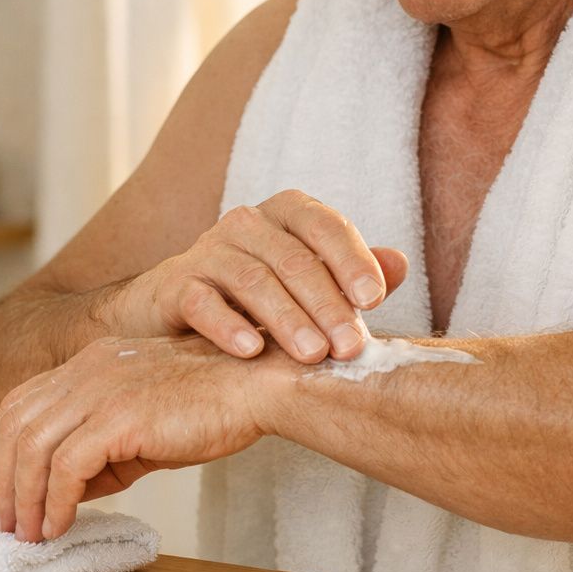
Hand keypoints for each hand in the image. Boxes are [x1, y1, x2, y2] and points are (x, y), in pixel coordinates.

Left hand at [0, 335, 277, 540]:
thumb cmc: (214, 405)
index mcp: (92, 361)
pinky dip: (54, 501)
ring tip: (27, 531)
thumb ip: (103, 449)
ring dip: (23, 497)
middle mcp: (89, 368)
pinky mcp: (120, 417)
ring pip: (33, 447)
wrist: (258, 385)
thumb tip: (67, 491)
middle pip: (16, 423)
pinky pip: (66, 466)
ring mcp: (102, 389)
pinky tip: (58, 523)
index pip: (22, 401)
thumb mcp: (144, 422)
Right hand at [110, 189, 408, 363]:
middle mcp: (246, 225)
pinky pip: (201, 301)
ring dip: (286, 320)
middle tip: (350, 348)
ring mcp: (206, 252)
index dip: (351, 259)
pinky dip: (227, 326)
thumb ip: (349, 276)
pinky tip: (251, 352)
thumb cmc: (255, 300)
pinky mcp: (175, 285)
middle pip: (293, 259)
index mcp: (285, 215)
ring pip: (251, 280)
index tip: (374, 301)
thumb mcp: (305, 286)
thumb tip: (400, 265)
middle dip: (326, 304)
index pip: (324, 226)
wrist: (172, 313)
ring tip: (311, 356)